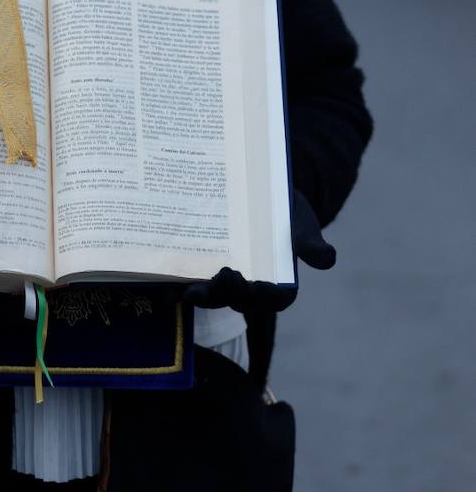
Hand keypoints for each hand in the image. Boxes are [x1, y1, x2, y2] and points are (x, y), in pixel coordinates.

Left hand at [180, 190, 333, 316]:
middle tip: (224, 276)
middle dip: (229, 294)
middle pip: (239, 300)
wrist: (257, 191)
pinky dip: (176, 284)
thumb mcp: (301, 222)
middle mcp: (248, 286)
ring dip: (202, 296)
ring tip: (190, 291)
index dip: (266, 297)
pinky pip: (188, 280)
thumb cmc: (285, 211)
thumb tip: (327, 259)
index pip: (275, 298)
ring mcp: (221, 279)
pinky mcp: (199, 267)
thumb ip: (310, 242)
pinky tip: (163, 281)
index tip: (259, 286)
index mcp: (278, 282)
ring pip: (212, 295)